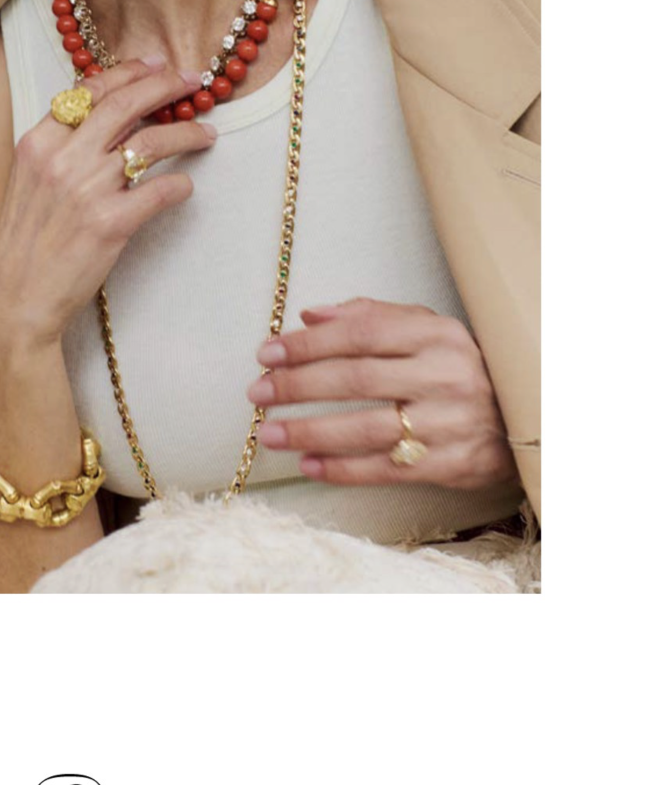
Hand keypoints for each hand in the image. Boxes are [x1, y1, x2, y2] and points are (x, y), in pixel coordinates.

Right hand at [0, 60, 214, 350]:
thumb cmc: (27, 244)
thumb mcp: (31, 182)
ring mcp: (86, 190)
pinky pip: (161, 191)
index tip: (157, 65)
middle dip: (166, 86)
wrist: (17, 298)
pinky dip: (181, 185)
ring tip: (206, 132)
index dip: (129, 72)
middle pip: (125, 104)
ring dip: (185, 132)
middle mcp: (61, 159)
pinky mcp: (110, 224)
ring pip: (150, 142)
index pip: (89, 90)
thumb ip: (63, 148)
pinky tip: (186, 186)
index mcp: (38, 143)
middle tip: (194, 83)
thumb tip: (112, 119)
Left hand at [246, 298, 514, 489]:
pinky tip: (307, 465)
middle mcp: (445, 376)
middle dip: (299, 385)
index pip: (362, 333)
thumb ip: (372, 317)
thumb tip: (311, 315)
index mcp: (438, 336)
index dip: (309, 344)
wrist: (527, 417)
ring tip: (270, 432)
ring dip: (310, 431)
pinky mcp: (451, 464)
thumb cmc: (462, 368)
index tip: (268, 352)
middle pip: (357, 379)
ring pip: (366, 428)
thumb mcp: (429, 331)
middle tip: (257, 392)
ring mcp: (449, 423)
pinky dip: (342, 469)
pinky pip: (386, 468)